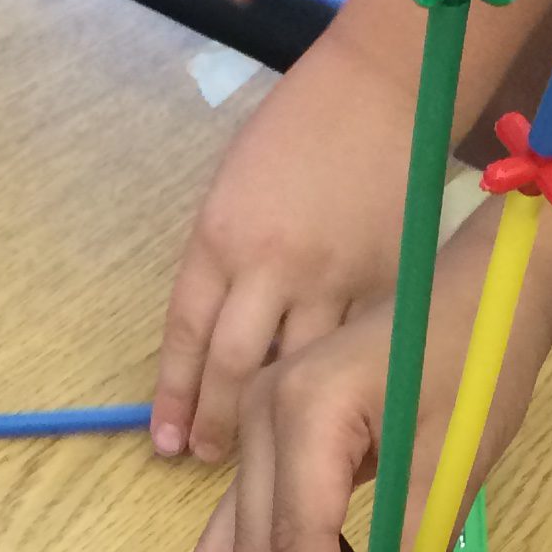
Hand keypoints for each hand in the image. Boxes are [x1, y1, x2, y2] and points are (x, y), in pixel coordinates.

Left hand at [152, 37, 417, 462]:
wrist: (378, 92)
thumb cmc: (295, 130)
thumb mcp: (231, 190)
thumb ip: (221, 263)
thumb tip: (212, 338)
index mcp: (220, 236)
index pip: (185, 335)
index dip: (174, 397)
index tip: (166, 442)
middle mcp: (270, 264)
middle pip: (233, 367)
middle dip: (216, 423)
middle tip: (206, 459)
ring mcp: (331, 278)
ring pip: (297, 370)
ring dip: (276, 418)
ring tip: (265, 456)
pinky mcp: (384, 284)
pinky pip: (354, 351)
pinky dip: (337, 386)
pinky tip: (331, 415)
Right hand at [190, 199, 551, 551]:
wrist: (478, 292)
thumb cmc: (476, 362)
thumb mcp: (451, 460)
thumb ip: (410, 547)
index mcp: (303, 408)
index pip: (292, 543)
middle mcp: (258, 413)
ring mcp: (254, 427)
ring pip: (225, 551)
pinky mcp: (267, 444)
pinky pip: (241, 532)